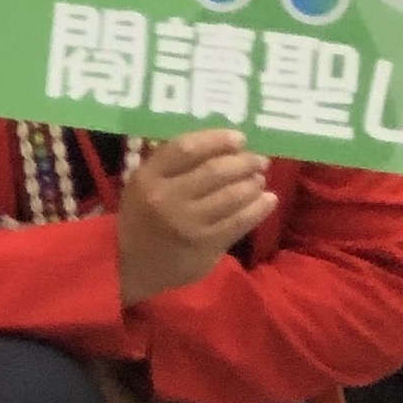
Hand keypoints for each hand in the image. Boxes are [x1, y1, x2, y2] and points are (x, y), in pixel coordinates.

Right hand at [115, 126, 273, 306]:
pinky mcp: (206, 245)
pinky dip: (259, 208)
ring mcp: (188, 223)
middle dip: (243, 162)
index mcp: (148, 177)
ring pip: (231, 196)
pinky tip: (268, 199)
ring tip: (260, 179)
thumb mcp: (143, 184)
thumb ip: (170, 163)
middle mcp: (167, 198)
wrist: (134, 264)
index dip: (216, 139)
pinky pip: (240, 222)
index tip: (239, 138)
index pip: (185, 148)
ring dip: (253, 184)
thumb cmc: (142, 216)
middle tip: (259, 159)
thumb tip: (216, 142)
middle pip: (214, 171)